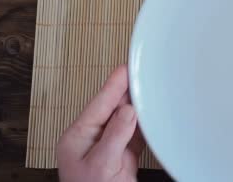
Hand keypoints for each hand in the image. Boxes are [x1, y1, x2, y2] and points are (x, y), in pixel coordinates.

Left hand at [57, 64, 144, 181]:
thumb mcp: (101, 165)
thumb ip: (115, 136)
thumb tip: (128, 110)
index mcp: (79, 137)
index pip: (100, 104)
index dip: (114, 84)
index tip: (127, 67)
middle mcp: (93, 138)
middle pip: (113, 107)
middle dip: (128, 90)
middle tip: (143, 72)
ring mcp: (108, 146)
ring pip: (126, 118)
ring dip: (139, 105)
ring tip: (151, 88)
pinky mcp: (123, 155)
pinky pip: (136, 132)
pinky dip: (145, 123)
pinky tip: (153, 113)